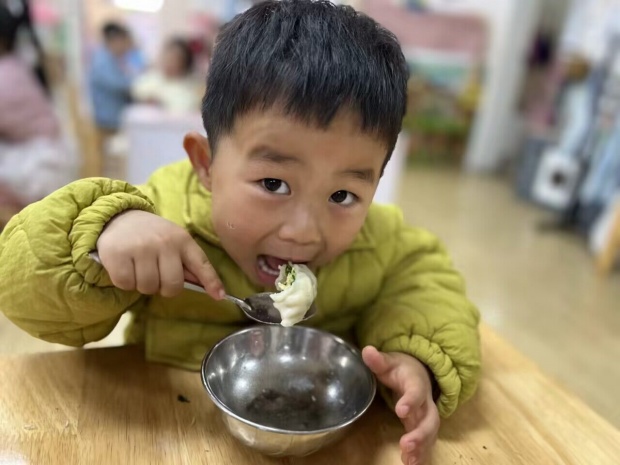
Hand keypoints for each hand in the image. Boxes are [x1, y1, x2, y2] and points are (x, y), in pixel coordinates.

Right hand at [96, 210, 224, 299]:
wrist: (118, 217)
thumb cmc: (152, 235)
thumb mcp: (173, 241)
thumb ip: (186, 263)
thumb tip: (207, 288)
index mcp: (182, 240)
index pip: (201, 264)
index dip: (211, 282)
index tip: (219, 296)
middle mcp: (164, 243)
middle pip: (172, 286)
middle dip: (164, 288)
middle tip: (156, 276)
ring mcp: (141, 248)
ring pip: (148, 288)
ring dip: (143, 285)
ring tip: (139, 269)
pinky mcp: (117, 255)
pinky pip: (126, 284)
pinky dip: (125, 282)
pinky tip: (125, 267)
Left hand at [362, 346, 439, 464]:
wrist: (418, 372)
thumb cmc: (400, 369)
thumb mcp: (389, 362)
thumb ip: (378, 360)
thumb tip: (366, 351)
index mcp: (416, 384)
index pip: (416, 392)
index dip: (411, 401)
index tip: (401, 410)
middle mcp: (426, 402)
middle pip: (430, 419)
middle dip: (420, 433)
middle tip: (406, 444)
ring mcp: (426, 416)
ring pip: (430, 434)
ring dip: (421, 447)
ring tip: (408, 461)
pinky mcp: (422, 427)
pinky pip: (426, 442)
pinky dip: (421, 454)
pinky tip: (410, 463)